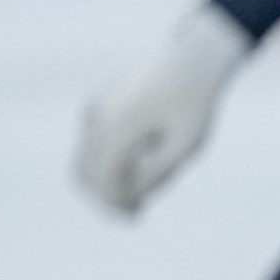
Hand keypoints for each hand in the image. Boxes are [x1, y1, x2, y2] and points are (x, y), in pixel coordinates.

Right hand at [73, 3, 250, 213]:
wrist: (190, 62)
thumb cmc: (194, 105)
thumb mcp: (186, 146)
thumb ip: (160, 173)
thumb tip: (132, 195)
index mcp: (120, 126)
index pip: (103, 178)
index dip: (114, 203)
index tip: (134, 217)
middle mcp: (100, 116)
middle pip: (85, 171)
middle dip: (106, 196)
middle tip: (134, 213)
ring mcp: (95, 109)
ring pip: (85, 157)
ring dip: (107, 178)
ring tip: (141, 190)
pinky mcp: (98, 105)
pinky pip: (93, 142)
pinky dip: (107, 160)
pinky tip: (139, 163)